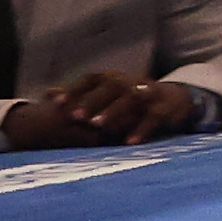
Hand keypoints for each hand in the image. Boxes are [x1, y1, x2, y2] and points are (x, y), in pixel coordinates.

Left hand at [3, 72, 192, 145]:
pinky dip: (142, 128)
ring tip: (97, 126)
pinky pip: (154, 117)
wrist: (174, 99)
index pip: (91, 79)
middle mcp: (130, 82)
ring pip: (132, 98)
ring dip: (114, 111)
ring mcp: (149, 94)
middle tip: (74, 117)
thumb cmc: (130, 99)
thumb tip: (47, 93)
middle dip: (93, 101)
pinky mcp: (165, 108)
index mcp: (113, 79)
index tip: (56, 103)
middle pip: (111, 86)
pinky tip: (129, 142)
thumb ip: (79, 95)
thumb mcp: (106, 94)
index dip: (74, 89)